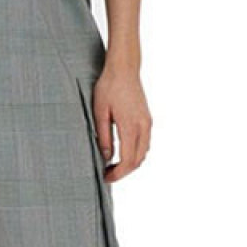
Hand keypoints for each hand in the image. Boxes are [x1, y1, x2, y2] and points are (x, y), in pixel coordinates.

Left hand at [91, 66, 152, 182]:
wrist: (124, 69)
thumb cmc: (108, 87)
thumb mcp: (100, 112)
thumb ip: (104, 136)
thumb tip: (106, 157)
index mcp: (130, 126)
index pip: (128, 160)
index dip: (118, 173)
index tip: (106, 177)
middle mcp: (143, 126)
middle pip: (138, 160)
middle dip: (123, 171)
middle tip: (107, 174)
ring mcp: (147, 123)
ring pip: (143, 153)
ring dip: (130, 163)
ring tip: (112, 165)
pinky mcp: (147, 119)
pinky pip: (144, 143)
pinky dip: (135, 153)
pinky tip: (122, 152)